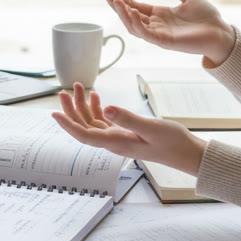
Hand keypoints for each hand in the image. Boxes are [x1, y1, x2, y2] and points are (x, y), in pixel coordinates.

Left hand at [52, 83, 206, 175]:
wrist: (186, 153)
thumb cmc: (172, 142)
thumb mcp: (150, 128)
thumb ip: (127, 118)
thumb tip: (106, 108)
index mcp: (116, 143)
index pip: (84, 136)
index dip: (68, 125)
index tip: (54, 113)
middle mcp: (113, 142)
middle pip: (84, 127)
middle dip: (71, 110)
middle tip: (64, 91)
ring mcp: (118, 138)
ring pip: (92, 122)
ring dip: (83, 106)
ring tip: (77, 87)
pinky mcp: (125, 133)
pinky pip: (104, 122)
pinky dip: (97, 108)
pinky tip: (96, 97)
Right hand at [106, 0, 236, 65]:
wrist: (221, 32)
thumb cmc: (208, 17)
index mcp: (161, 15)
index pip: (136, 7)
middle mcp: (157, 25)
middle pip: (131, 16)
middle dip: (118, 7)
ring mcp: (160, 34)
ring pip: (134, 26)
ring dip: (124, 15)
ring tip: (116, 2)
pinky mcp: (165, 42)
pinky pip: (147, 34)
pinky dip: (138, 23)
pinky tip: (133, 12)